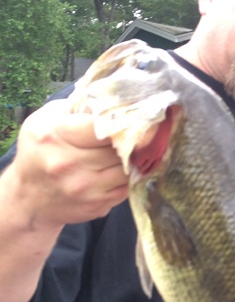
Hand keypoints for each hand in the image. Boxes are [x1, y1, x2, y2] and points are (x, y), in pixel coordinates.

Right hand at [8, 99, 129, 228]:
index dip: (121, 120)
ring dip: (132, 158)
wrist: (30, 197)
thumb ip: (77, 106)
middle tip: (137, 132)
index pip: (103, 125)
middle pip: (119, 146)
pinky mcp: (97, 205)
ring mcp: (85, 188)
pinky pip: (127, 186)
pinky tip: (122, 168)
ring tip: (130, 150)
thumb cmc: (39, 151)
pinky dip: (129, 176)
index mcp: (56, 137)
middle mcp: (69, 164)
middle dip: (130, 138)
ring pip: (128, 167)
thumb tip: (112, 96)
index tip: (131, 116)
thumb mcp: (46, 120)